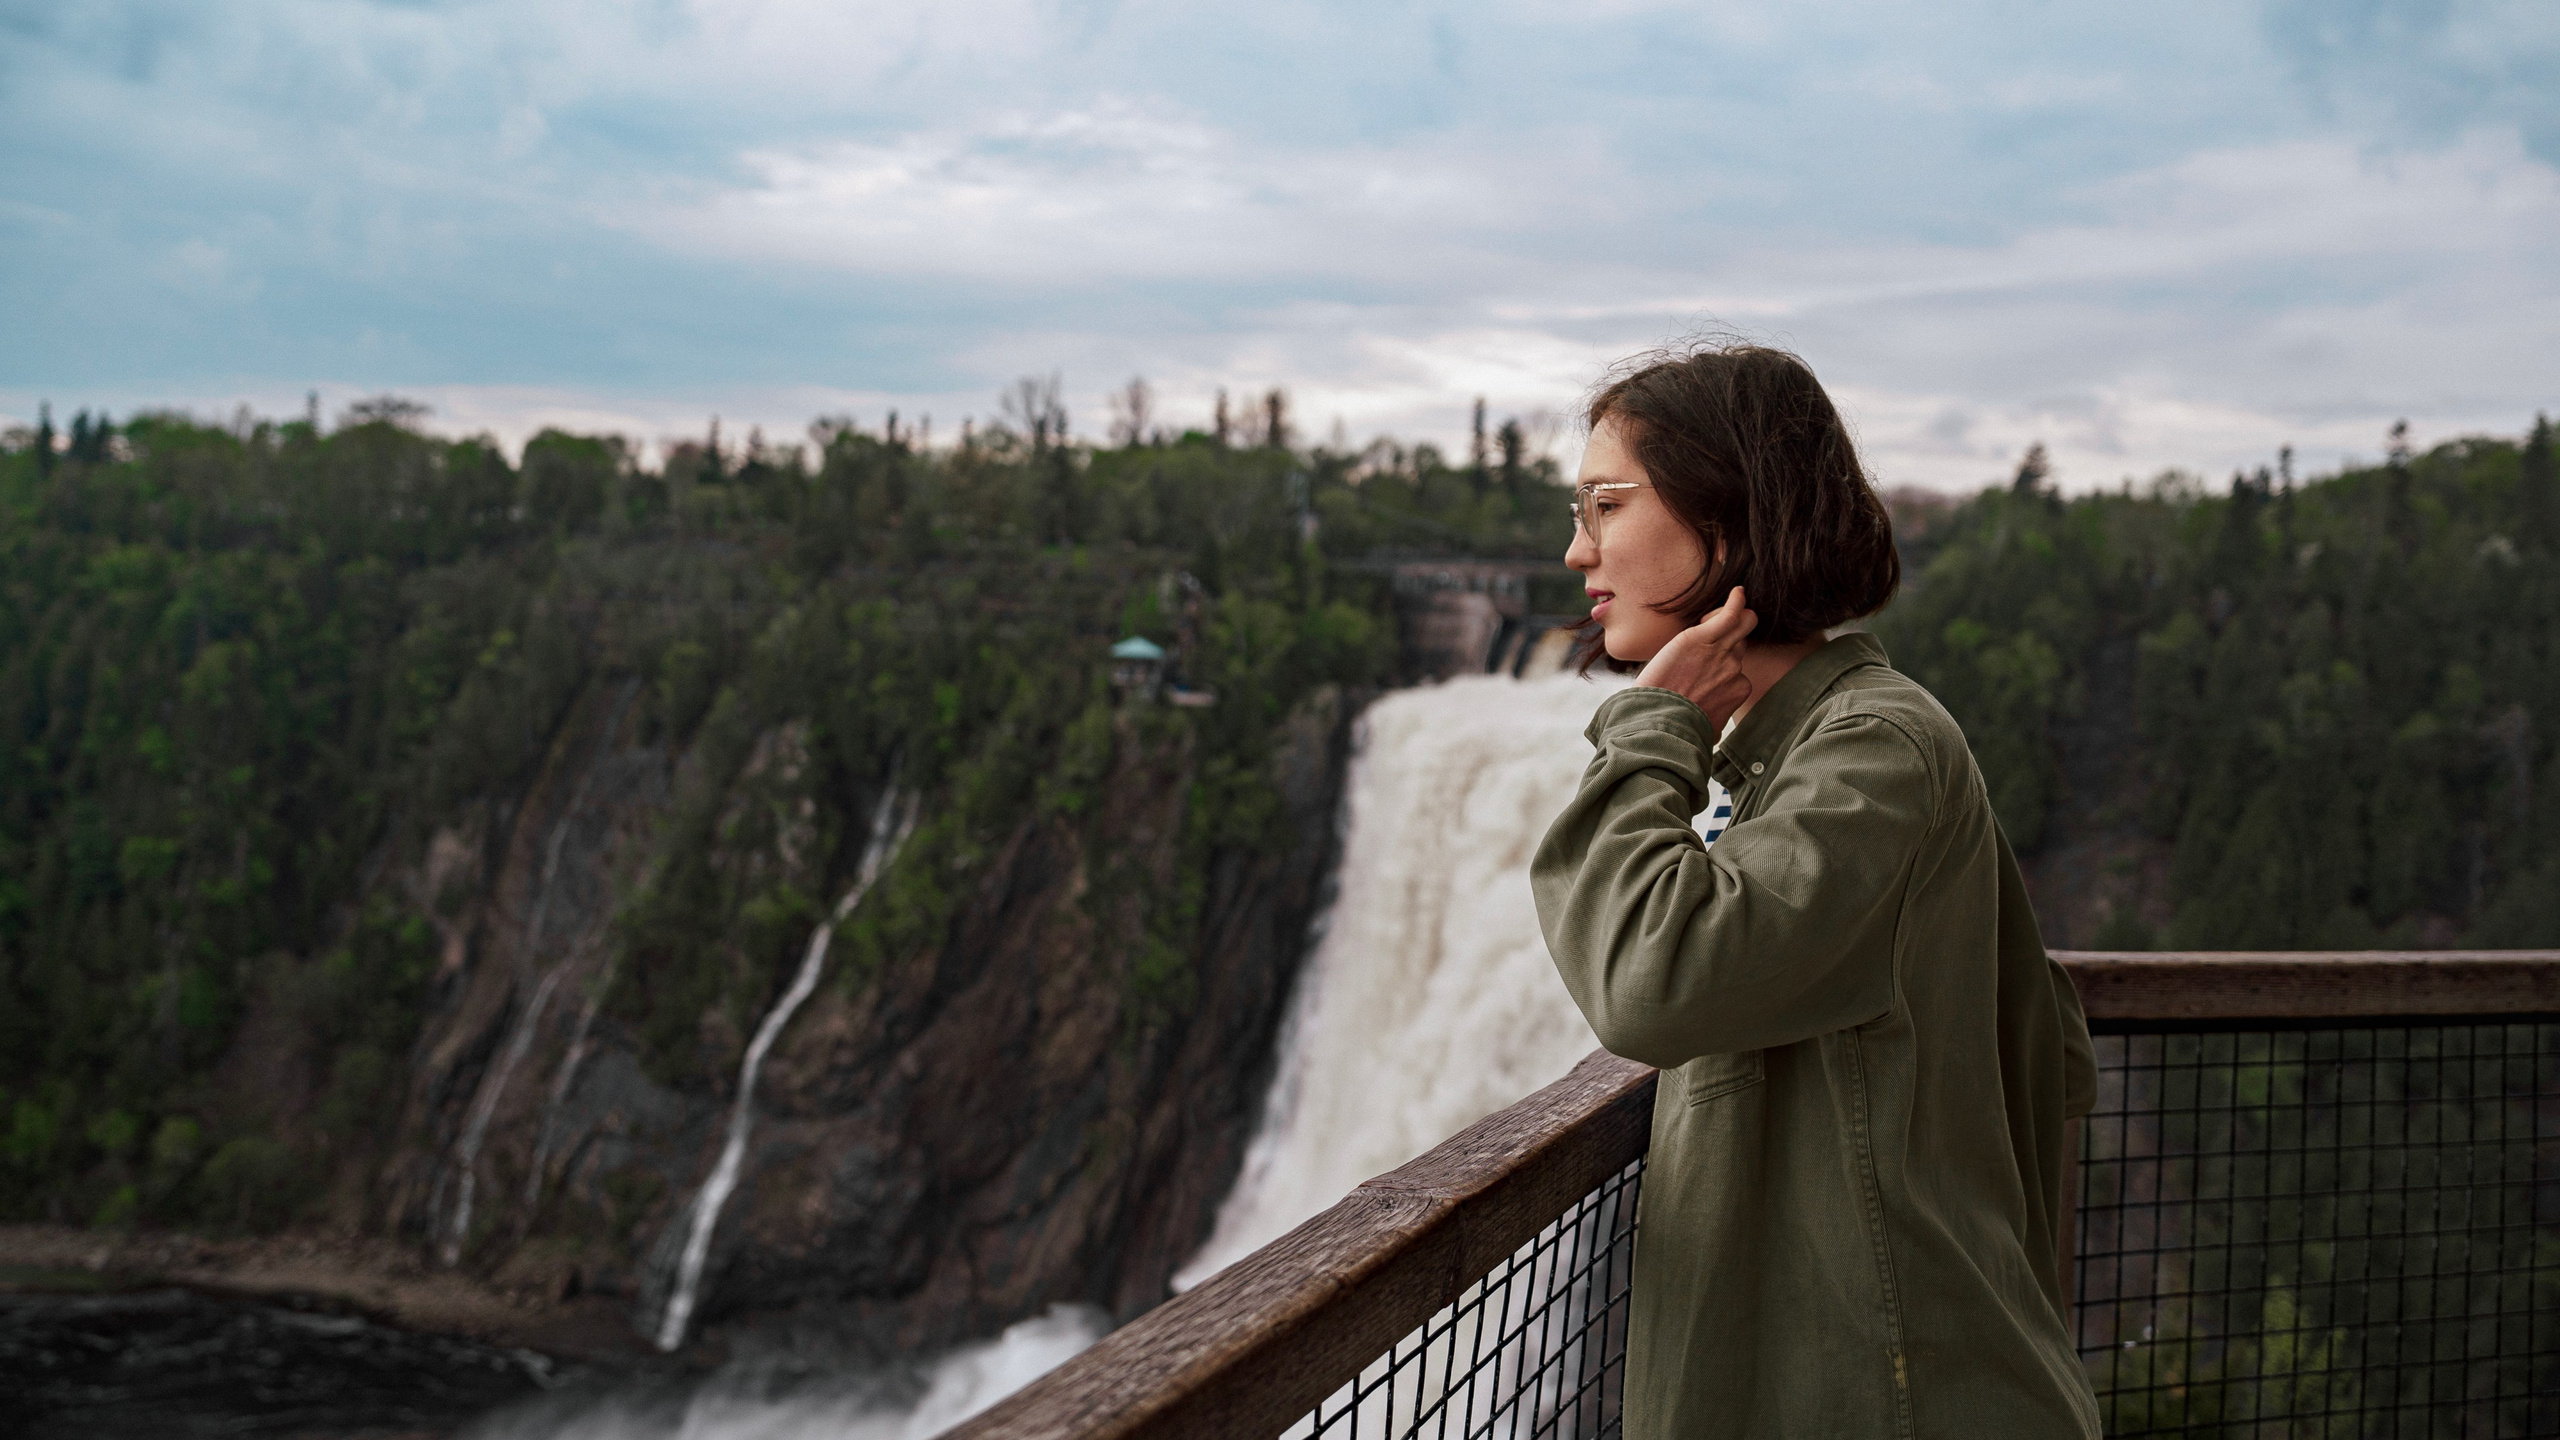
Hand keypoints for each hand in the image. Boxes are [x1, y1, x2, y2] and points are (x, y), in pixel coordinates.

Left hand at [1633, 587, 1757, 731]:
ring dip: (1724, 619)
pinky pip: (1730, 613)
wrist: (1658, 718)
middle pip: (1739, 641)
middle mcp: (1735, 668)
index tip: (1700, 669)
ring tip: (1703, 624)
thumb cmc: (1676, 724)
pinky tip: (1737, 591)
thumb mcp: (1707, 729)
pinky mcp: (1702, 637)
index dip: (1721, 662)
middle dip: (1725, 638)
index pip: (1739, 665)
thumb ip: (1715, 723)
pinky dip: (1735, 600)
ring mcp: (1722, 652)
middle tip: (1698, 646)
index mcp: (1738, 688)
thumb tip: (1713, 735)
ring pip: (1741, 622)